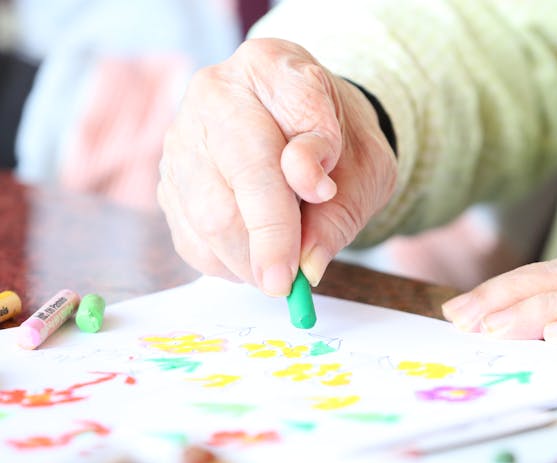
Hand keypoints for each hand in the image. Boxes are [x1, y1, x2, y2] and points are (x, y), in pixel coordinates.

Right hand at [158, 38, 395, 295]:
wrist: (314, 130)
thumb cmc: (343, 145)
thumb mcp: (367, 165)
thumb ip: (343, 209)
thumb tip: (307, 260)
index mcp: (269, 67)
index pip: (276, 126)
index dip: (296, 174)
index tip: (320, 201)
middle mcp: (213, 95)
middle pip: (229, 179)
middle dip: (264, 240)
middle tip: (290, 282)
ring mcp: (181, 138)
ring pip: (204, 216)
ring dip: (247, 259)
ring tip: (283, 270)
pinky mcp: (170, 182)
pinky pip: (190, 238)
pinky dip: (226, 263)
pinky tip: (256, 260)